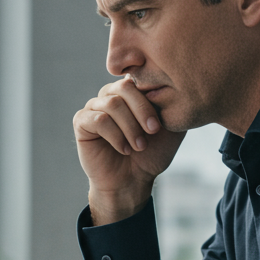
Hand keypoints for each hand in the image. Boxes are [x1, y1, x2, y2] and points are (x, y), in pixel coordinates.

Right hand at [73, 77, 183, 222]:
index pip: (140, 78)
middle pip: (124, 87)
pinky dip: (115, 136)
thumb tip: (177, 85)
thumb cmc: (152, 154)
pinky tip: (124, 149)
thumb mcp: (171, 129)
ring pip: (112, 104)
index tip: (159, 125)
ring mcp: (95, 106)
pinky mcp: (82, 121)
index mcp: (132, 91)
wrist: (133, 181)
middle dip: (142, 110)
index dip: (152, 99)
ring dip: (130, 127)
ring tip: (139, 146)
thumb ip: (175, 106)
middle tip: (153, 132)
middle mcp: (111, 94)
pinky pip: (98, 119)